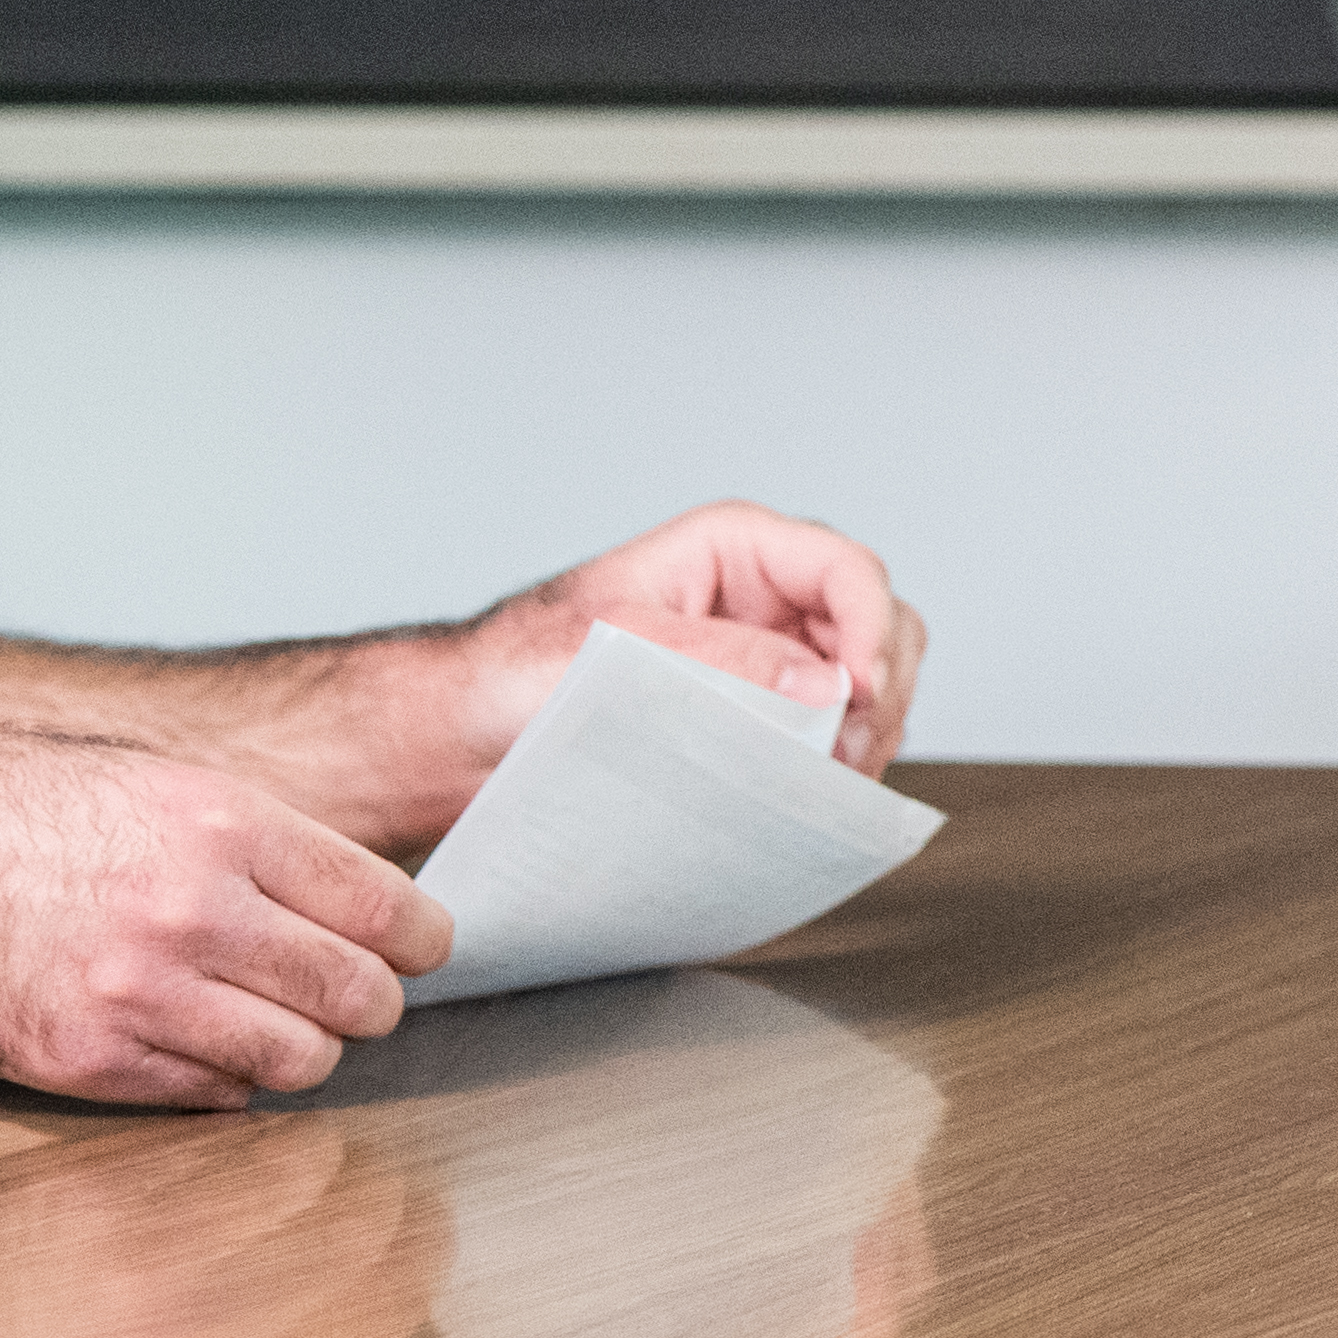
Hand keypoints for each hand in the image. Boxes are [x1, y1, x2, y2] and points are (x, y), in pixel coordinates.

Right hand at [0, 733, 453, 1106]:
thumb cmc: (13, 811)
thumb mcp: (156, 782)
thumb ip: (262, 842)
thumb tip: (364, 901)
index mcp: (223, 827)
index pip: (388, 910)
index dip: (421, 941)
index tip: (420, 951)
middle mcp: (189, 911)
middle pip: (359, 994)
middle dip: (371, 1001)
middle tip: (355, 995)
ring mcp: (136, 994)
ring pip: (301, 1059)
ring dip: (304, 1048)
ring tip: (278, 1022)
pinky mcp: (86, 1060)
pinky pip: (214, 1096)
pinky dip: (227, 1079)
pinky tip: (202, 1042)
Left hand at [316, 504, 933, 845]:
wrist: (457, 735)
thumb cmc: (511, 675)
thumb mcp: (619, 651)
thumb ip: (730, 660)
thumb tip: (829, 685)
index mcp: (733, 549)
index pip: (850, 572)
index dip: (870, 634)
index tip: (857, 699)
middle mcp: (762, 594)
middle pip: (881, 622)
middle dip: (879, 689)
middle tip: (845, 752)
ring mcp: (767, 653)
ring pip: (871, 677)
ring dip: (868, 730)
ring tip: (822, 778)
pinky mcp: (759, 709)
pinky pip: (836, 726)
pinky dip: (841, 757)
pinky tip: (806, 788)